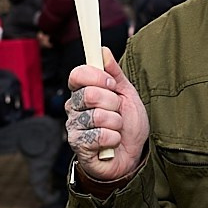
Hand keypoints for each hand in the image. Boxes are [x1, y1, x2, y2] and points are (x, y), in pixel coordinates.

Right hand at [64, 50, 148, 184]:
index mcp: (83, 92)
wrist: (133, 156)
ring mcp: (74, 128)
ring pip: (97, 116)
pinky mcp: (79, 147)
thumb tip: (103, 51)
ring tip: (116, 129)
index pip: (77, 75)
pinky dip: (113, 139)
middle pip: (89, 94)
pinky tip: (112, 143)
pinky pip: (99, 136)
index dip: (96, 77)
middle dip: (113, 103)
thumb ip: (114, 74)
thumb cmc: (128, 125)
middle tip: (117, 112)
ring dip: (116, 123)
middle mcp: (74, 108)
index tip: (111, 84)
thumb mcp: (127, 95)